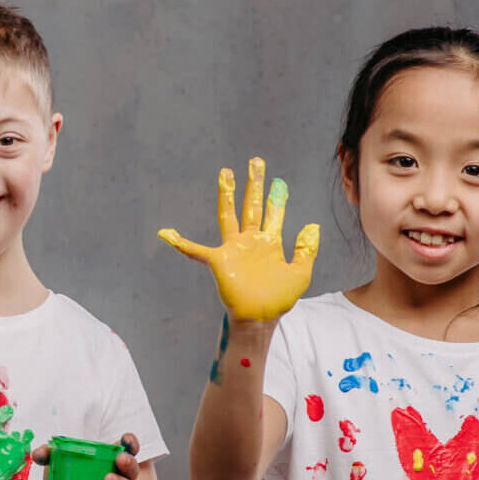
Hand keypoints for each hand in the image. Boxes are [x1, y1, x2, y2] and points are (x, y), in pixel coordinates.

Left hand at [32, 433, 144, 479]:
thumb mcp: (55, 467)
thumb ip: (48, 455)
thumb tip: (39, 454)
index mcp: (107, 461)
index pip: (127, 449)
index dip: (130, 443)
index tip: (126, 440)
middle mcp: (117, 477)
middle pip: (131, 468)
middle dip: (129, 462)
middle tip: (119, 459)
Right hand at [158, 157, 317, 321]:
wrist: (260, 318)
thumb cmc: (279, 300)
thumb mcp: (300, 274)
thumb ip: (306, 249)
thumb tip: (312, 224)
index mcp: (269, 243)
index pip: (273, 214)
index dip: (277, 198)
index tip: (279, 181)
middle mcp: (250, 241)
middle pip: (252, 206)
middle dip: (254, 184)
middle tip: (256, 161)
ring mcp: (233, 248)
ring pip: (228, 215)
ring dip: (227, 194)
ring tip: (226, 172)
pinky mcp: (219, 260)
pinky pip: (195, 250)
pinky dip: (180, 242)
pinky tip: (166, 233)